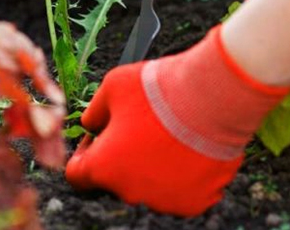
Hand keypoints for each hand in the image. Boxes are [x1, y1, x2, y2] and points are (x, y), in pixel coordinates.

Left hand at [65, 26, 289, 215]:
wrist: (212, 97)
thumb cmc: (160, 90)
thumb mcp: (112, 87)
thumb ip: (93, 112)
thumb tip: (91, 124)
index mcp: (103, 168)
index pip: (77, 175)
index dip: (86, 152)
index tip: (102, 136)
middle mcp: (130, 192)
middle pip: (117, 180)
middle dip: (122, 157)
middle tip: (142, 129)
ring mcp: (164, 201)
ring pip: (150, 186)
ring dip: (152, 167)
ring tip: (169, 134)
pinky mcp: (194, 202)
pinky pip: (181, 192)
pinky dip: (182, 175)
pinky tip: (188, 148)